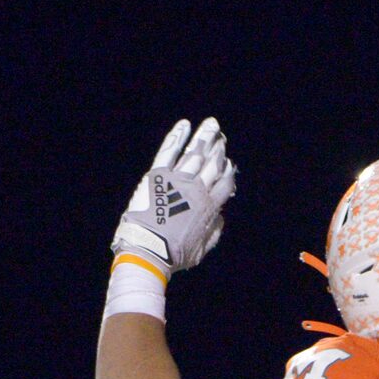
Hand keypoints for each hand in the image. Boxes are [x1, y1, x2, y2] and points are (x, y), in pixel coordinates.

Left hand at [112, 118, 235, 276]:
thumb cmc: (175, 254)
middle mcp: (196, 190)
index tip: (229, 166)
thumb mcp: (202, 249)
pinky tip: (186, 125)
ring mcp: (177, 180)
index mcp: (208, 208)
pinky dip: (178, 136)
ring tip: (212, 126)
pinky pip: (169, 151)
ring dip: (205, 138)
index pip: (224, 183)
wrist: (149, 249)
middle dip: (219, 150)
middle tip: (222, 139)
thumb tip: (221, 217)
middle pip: (212, 164)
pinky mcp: (159, 174)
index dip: (228, 173)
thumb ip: (215, 231)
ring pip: (195, 154)